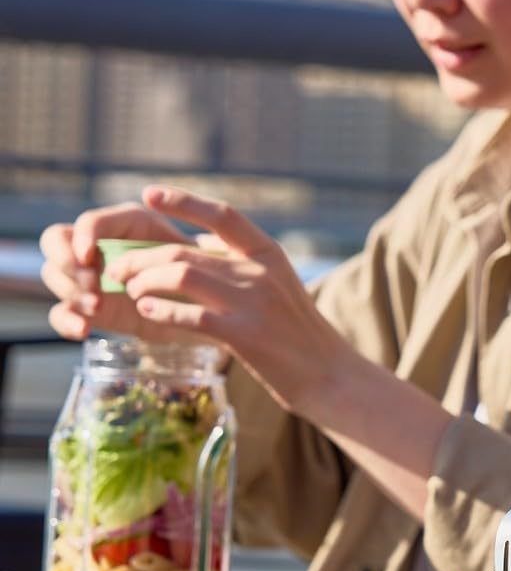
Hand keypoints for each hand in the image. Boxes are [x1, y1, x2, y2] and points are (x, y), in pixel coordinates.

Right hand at [39, 198, 190, 340]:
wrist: (205, 308)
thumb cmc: (198, 273)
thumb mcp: (185, 252)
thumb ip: (158, 245)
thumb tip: (140, 238)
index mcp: (119, 226)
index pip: (84, 223)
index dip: (81, 238)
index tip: (89, 258)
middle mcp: (97, 248)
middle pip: (55, 243)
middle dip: (67, 263)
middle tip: (92, 285)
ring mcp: (90, 278)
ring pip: (55, 276)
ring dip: (71, 291)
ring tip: (98, 306)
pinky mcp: (93, 309)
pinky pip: (63, 313)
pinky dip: (66, 321)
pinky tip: (82, 329)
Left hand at [102, 185, 351, 417]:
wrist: (331, 376)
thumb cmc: (300, 333)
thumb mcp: (281, 284)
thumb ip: (244, 261)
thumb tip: (200, 238)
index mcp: (269, 255)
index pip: (222, 215)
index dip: (183, 200)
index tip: (148, 194)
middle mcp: (260, 273)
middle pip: (183, 249)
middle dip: (140, 258)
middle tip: (119, 269)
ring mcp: (253, 303)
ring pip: (179, 276)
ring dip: (144, 282)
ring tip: (131, 292)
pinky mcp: (244, 336)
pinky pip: (189, 315)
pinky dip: (161, 312)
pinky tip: (148, 313)